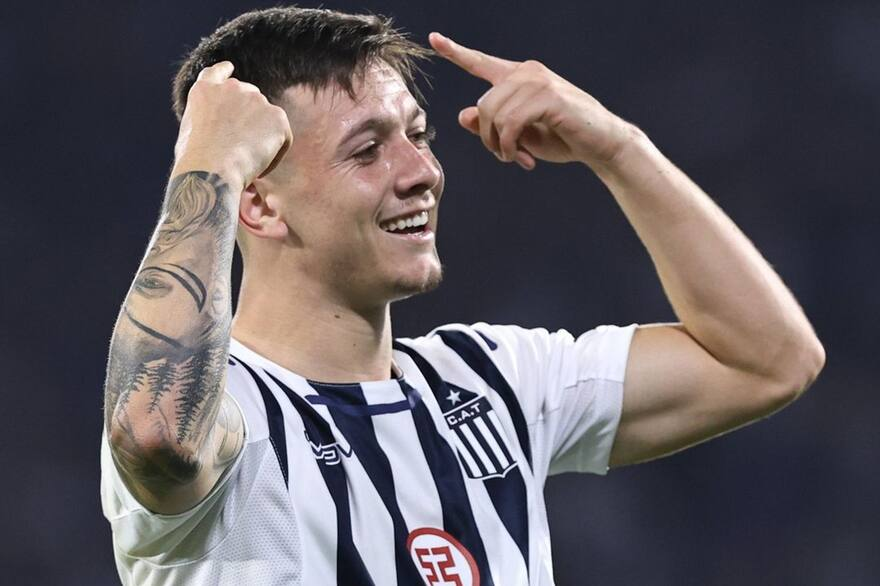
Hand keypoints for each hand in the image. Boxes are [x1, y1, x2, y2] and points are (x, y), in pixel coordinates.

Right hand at [173, 62, 292, 188]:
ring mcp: (256, 99)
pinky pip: (283, 138)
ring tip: (245, 163)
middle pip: (250, 98)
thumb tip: (224, 137)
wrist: (212, 169)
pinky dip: (274, 155)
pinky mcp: (277, 116)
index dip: (223, 71)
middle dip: (250, 120)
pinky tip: (259, 169)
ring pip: (267, 121)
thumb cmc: (197, 163)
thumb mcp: (190, 134)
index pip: (217, 73)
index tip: (229, 67)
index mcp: (205, 91)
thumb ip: (209, 123)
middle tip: (243, 148)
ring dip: (262, 140)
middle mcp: (231, 88)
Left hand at [429, 33, 634, 169]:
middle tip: (506, 157)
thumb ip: (492, 124)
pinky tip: (523, 158)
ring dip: (500, 145)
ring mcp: (538, 81)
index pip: (481, 63)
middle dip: (488, 138)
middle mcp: (527, 72)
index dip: (455, 52)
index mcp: (518, 77)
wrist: (601, 144)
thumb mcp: (519, 135)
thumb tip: (463, 115)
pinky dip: (511, 146)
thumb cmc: (562, 138)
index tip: (433, 38)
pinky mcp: (549, 97)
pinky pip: (510, 123)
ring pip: (493, 115)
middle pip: (482, 104)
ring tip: (516, 158)